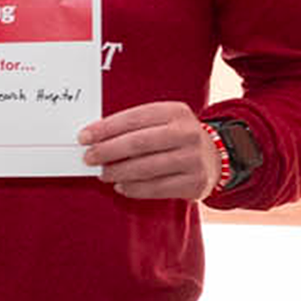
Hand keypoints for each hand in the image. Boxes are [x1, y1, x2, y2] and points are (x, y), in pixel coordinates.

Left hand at [79, 101, 220, 200]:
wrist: (217, 156)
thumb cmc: (175, 137)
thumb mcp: (161, 121)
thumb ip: (133, 126)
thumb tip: (93, 138)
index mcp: (175, 112)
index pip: (133, 119)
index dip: (105, 129)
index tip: (83, 137)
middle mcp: (188, 133)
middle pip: (138, 143)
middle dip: (107, 151)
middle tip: (88, 158)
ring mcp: (194, 159)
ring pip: (145, 168)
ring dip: (118, 172)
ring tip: (103, 174)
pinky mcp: (195, 182)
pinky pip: (156, 188)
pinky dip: (134, 189)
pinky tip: (121, 186)